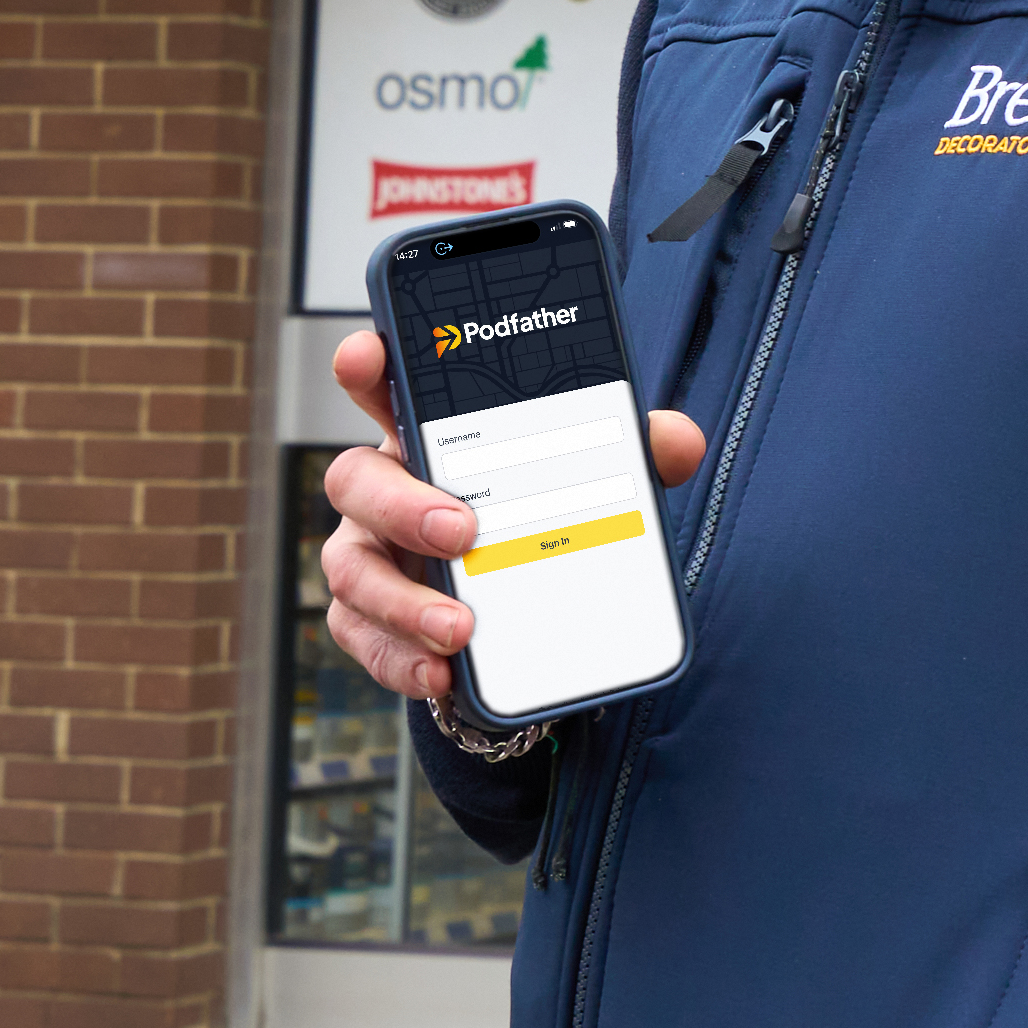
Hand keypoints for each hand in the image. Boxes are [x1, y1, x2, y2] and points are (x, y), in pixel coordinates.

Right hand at [318, 328, 705, 704]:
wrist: (529, 613)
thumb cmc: (541, 519)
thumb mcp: (590, 481)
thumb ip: (632, 453)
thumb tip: (677, 440)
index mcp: (431, 439)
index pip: (385, 388)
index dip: (366, 366)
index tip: (366, 354)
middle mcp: (386, 491)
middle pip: (356, 480)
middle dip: (401, 504)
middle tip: (462, 533)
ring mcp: (371, 557)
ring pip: (351, 570)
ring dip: (402, 601)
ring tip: (459, 629)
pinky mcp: (371, 622)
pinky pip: (365, 640)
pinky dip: (400, 660)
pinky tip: (441, 674)